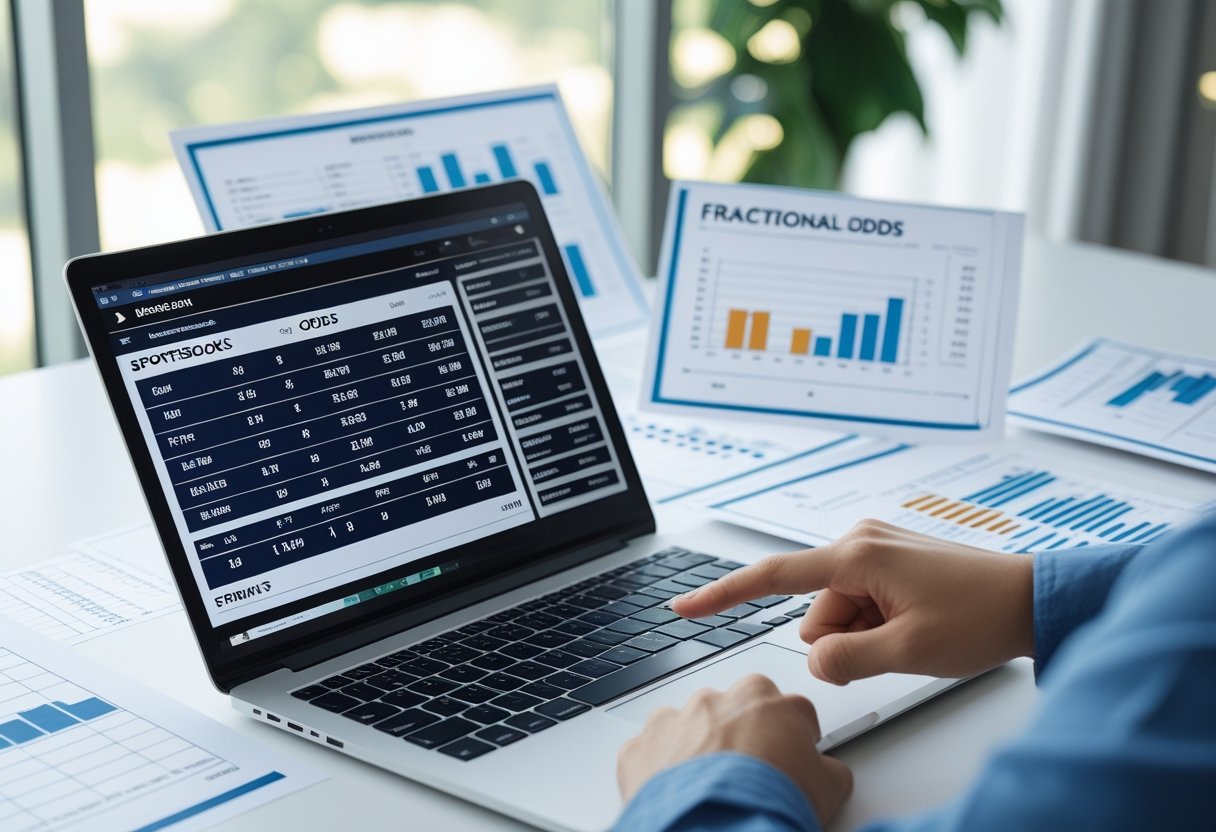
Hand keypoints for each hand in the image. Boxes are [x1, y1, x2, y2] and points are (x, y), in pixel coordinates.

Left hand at [617, 674, 852, 823]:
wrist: (716, 829)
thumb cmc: (769, 805)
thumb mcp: (827, 790)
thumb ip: (830, 769)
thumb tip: (829, 773)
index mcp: (768, 702)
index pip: (788, 708)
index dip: (793, 737)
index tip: (790, 758)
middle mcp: (719, 701)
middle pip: (734, 709)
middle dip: (741, 733)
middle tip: (748, 774)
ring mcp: (675, 719)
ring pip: (687, 725)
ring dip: (697, 748)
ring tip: (708, 791)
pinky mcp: (640, 746)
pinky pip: (650, 752)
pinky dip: (659, 770)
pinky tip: (675, 798)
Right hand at [672, 519, 1034, 683]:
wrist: (1032, 598)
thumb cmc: (981, 616)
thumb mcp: (909, 653)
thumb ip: (847, 660)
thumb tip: (814, 660)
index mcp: (857, 555)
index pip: (773, 576)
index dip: (723, 595)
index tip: (683, 606)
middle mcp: (859, 541)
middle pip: (814, 610)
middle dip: (843, 639)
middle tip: (897, 645)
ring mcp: (875, 549)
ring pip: (837, 612)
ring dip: (864, 635)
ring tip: (913, 634)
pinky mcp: (889, 560)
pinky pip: (859, 603)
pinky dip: (876, 624)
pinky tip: (914, 625)